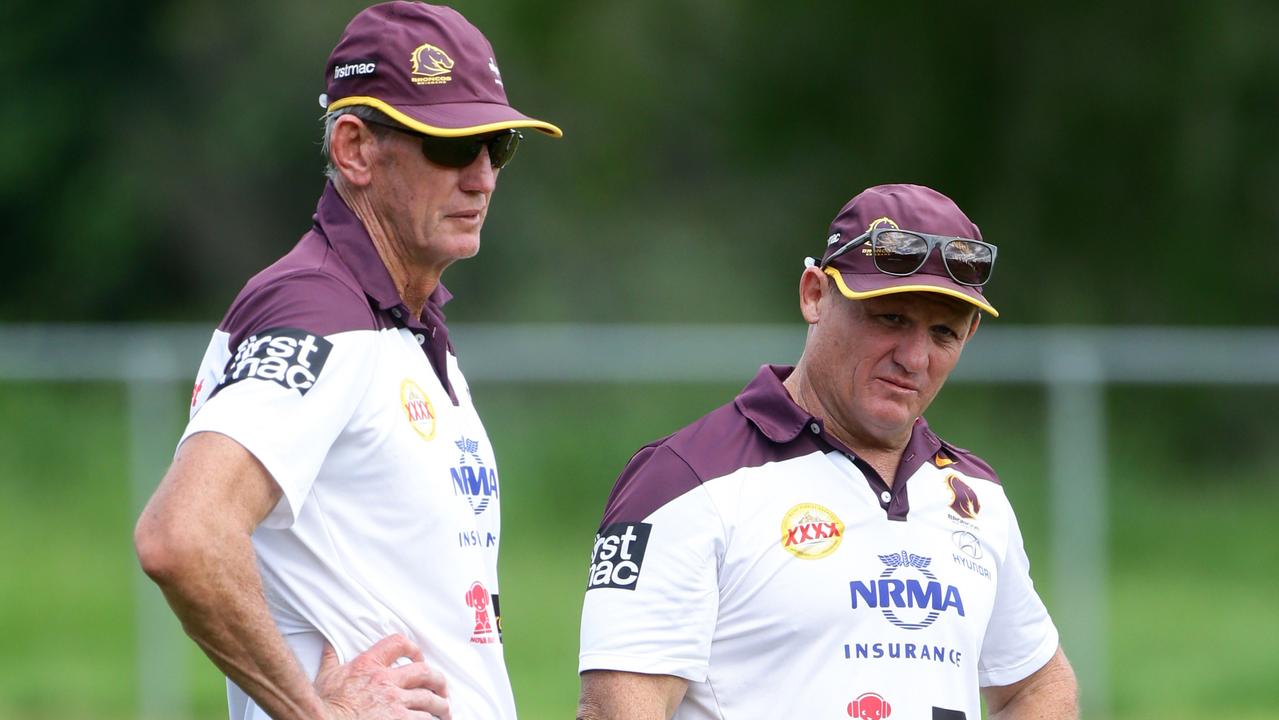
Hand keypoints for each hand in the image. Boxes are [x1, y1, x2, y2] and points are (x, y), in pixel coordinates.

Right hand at [315, 634, 450, 719]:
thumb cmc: (325, 704)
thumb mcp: (327, 677)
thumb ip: (331, 660)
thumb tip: (328, 647)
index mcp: (369, 664)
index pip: (398, 644)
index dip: (413, 648)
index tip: (419, 657)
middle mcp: (386, 680)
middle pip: (424, 673)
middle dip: (438, 681)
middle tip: (442, 689)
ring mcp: (394, 702)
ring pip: (429, 700)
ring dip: (440, 706)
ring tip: (444, 712)